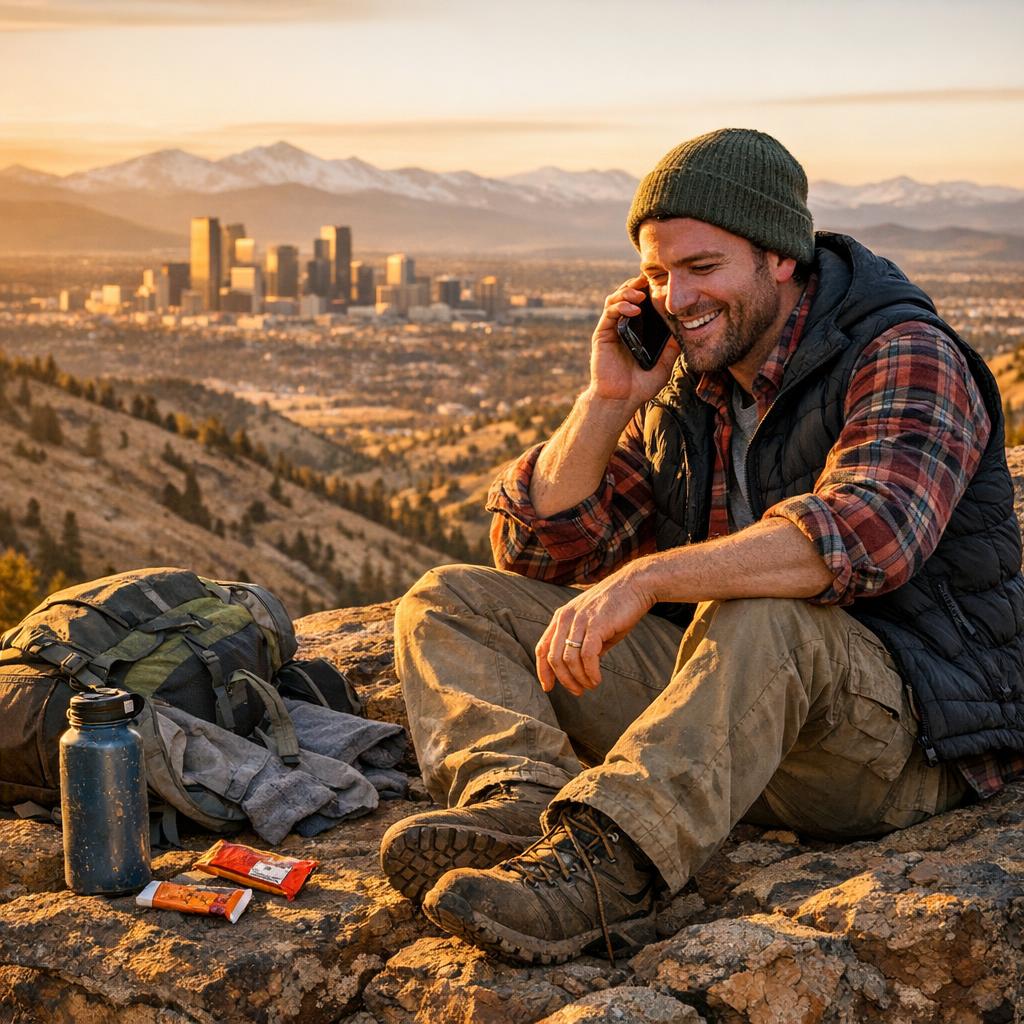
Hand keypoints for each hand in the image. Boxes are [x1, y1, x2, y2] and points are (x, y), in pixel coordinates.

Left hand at [535, 563, 655, 695]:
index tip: (549, 688)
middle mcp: (566, 618)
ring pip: (569, 659)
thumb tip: (583, 669)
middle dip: (564, 680)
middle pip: (553, 657)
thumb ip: (584, 644)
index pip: (542, 647)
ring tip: (590, 686)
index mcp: (561, 617)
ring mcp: (580, 620)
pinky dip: (590, 672)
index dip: (543, 670)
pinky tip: (597, 679)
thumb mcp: (594, 626)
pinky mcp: (596, 624)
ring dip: (579, 679)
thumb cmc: (617, 607)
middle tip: (578, 692)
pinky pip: (587, 656)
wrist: (636, 585)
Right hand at [589, 275, 679, 408]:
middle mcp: (624, 325)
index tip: (664, 282)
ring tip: (642, 294)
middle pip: (628, 294)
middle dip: (639, 284)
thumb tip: (687, 329)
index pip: (643, 301)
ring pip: (616, 298)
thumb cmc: (641, 385)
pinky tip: (634, 308)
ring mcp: (612, 328)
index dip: (651, 289)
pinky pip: (610, 312)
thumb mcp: (665, 364)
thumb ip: (673, 346)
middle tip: (652, 280)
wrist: (621, 400)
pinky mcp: (602, 333)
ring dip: (628, 291)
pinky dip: (621, 306)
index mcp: (638, 329)